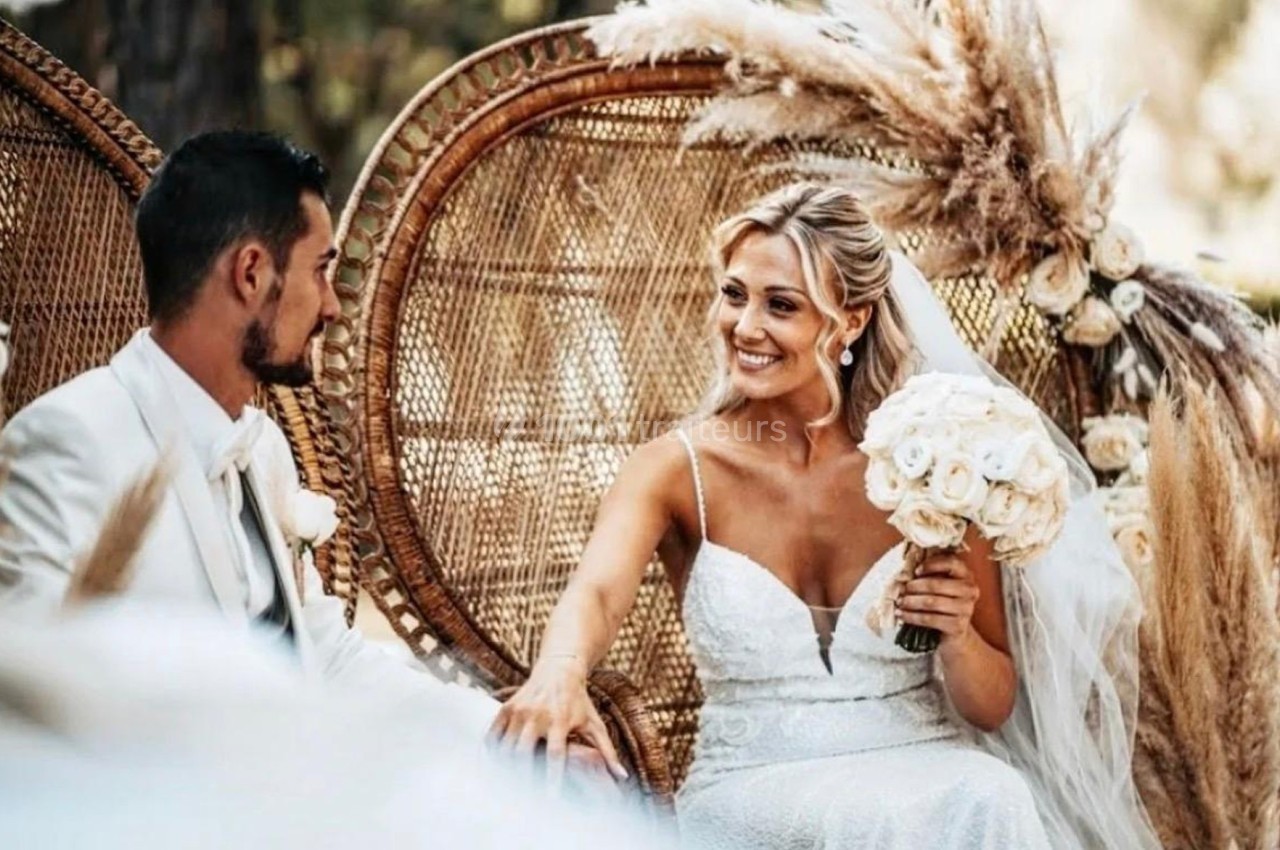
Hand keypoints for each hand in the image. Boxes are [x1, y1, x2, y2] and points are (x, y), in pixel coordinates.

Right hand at [486, 656, 628, 790]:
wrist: (559, 670)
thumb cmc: (580, 703)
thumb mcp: (595, 724)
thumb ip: (607, 752)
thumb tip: (622, 777)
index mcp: (560, 720)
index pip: (555, 755)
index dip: (552, 778)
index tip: (550, 800)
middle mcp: (537, 715)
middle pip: (523, 753)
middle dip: (523, 777)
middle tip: (526, 798)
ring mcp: (519, 711)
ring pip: (506, 747)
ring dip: (506, 769)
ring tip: (511, 787)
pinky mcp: (506, 708)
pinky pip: (493, 736)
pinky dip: (493, 754)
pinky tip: (498, 768)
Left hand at [895, 551, 978, 647]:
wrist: (953, 630)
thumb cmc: (942, 602)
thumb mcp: (938, 585)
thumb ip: (928, 575)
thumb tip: (905, 572)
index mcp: (965, 575)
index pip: (951, 563)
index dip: (931, 565)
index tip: (916, 570)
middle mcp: (969, 590)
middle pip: (936, 584)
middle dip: (914, 586)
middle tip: (901, 589)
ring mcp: (966, 609)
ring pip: (931, 602)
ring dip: (911, 602)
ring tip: (899, 602)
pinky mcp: (958, 626)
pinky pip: (930, 619)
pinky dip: (912, 616)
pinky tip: (902, 615)